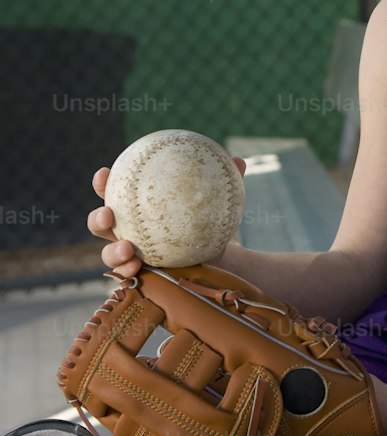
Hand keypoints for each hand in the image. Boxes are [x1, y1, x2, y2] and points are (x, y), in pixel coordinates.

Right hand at [88, 156, 246, 278]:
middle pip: (101, 224)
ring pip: (109, 254)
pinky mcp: (141, 274)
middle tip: (109, 215)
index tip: (105, 174)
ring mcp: (131, 255)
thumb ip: (225, 181)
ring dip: (112, 252)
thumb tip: (239, 160)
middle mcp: (128, 230)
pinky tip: (138, 269)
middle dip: (98, 219)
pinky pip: (128, 275)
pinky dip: (129, 272)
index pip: (113, 191)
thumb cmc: (210, 222)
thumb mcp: (218, 203)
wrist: (216, 257)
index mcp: (137, 206)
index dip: (103, 183)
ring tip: (126, 249)